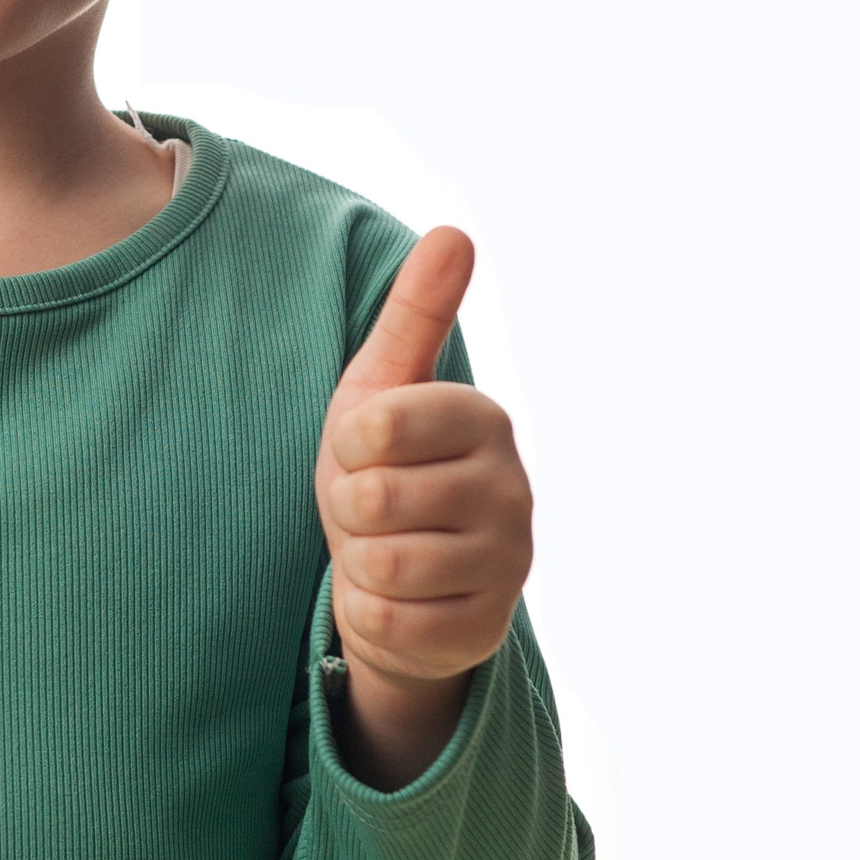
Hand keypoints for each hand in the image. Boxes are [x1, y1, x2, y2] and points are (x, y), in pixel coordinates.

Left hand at [314, 227, 532, 788]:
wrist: (399, 575)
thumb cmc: (384, 467)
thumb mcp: (383, 385)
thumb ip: (417, 313)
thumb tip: (455, 230)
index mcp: (483, 418)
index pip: (375, 425)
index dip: (348, 444)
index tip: (367, 449)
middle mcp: (512, 487)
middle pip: (372, 499)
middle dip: (350, 509)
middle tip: (376, 507)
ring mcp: (508, 563)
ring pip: (382, 563)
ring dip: (360, 561)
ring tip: (385, 548)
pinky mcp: (485, 629)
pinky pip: (390, 620)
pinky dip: (373, 612)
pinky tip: (398, 596)